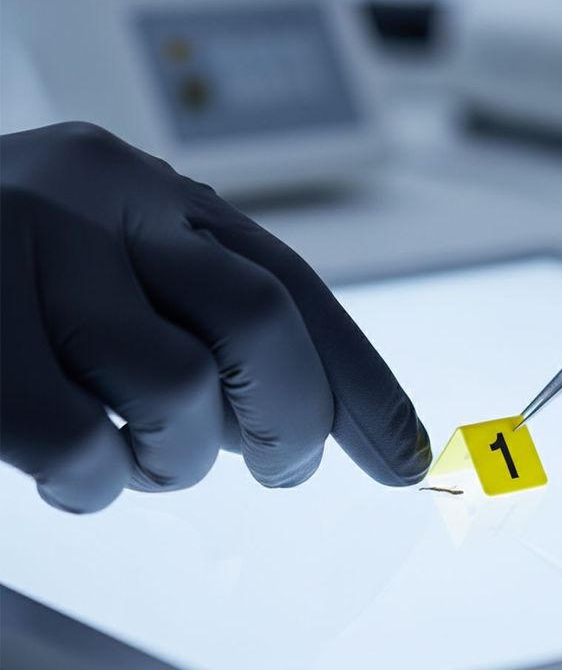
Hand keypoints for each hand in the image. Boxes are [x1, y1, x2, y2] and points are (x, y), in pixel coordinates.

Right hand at [1, 122, 430, 512]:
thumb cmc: (11, 273)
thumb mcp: (118, 272)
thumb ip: (204, 321)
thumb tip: (310, 419)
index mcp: (152, 190)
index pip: (293, 286)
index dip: (361, 377)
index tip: (410, 455)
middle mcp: (99, 196)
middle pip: (256, 320)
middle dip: (292, 414)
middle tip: (279, 462)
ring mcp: (24, 247)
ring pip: (172, 388)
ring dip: (179, 456)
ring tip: (147, 454)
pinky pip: (76, 443)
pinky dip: (97, 481)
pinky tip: (82, 467)